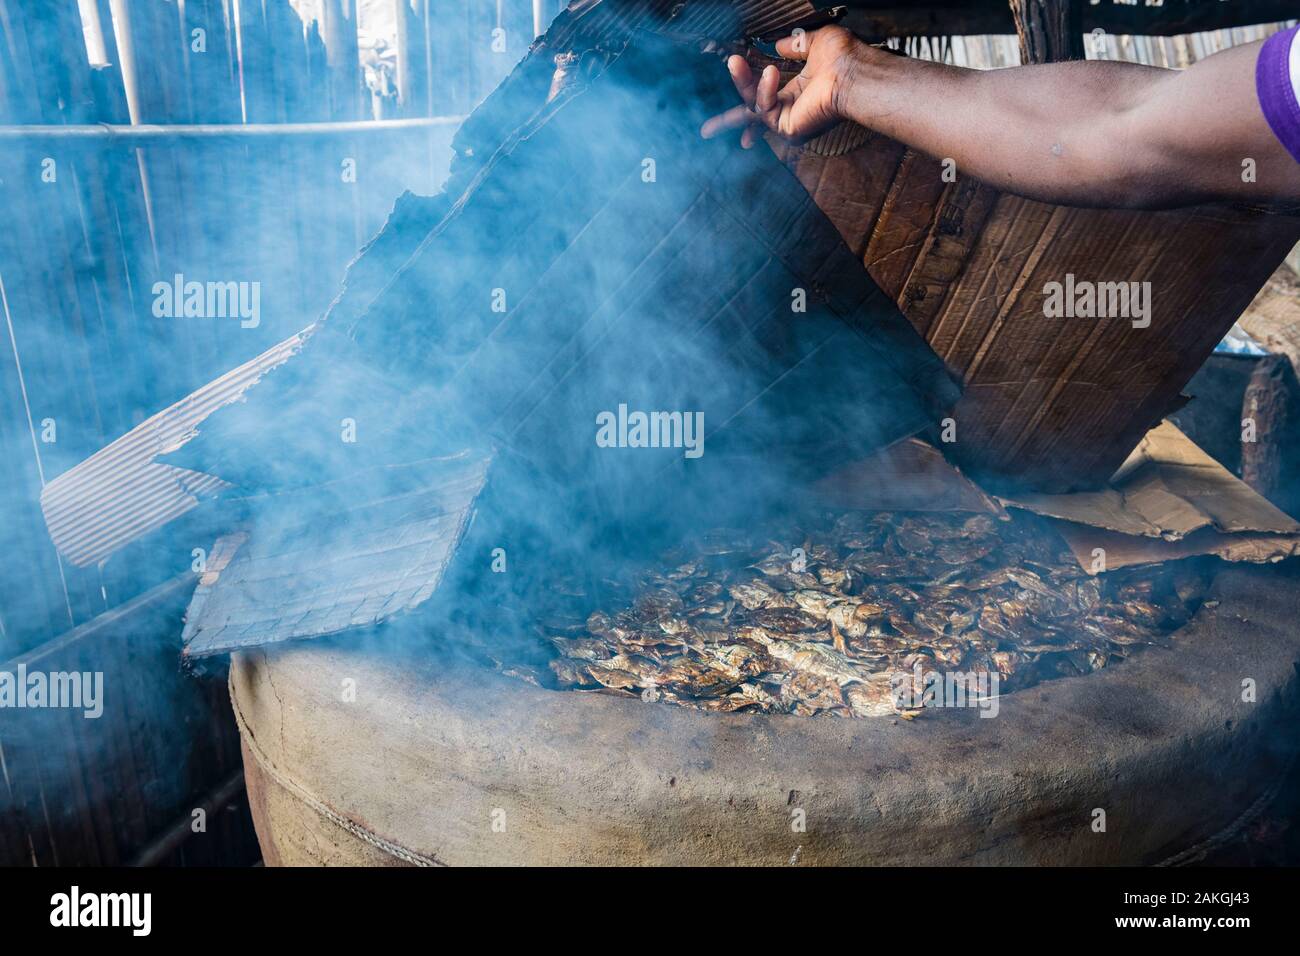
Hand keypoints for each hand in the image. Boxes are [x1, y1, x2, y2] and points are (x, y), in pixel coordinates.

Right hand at [700, 26, 861, 146]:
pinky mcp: (788, 129)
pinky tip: (772, 73)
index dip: (746, 98)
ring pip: (752, 107)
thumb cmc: (843, 58)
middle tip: (706, 130)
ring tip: (735, 61)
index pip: (765, 100)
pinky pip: (764, 109)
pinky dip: (764, 90)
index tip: (726, 111)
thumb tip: (777, 45)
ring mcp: (790, 122)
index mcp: (797, 93)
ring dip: (742, 82)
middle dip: (727, 123)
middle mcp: (792, 110)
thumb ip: (793, 44)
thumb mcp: (813, 42)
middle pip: (751, 118)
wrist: (853, 72)